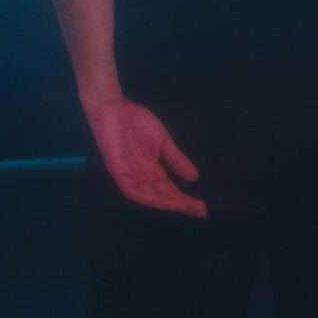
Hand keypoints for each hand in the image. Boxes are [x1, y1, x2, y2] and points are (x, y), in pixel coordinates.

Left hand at [82, 93, 207, 218]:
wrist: (114, 106)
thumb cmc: (135, 121)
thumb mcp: (163, 142)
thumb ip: (176, 159)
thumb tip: (194, 178)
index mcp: (150, 170)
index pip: (169, 189)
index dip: (184, 199)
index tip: (202, 208)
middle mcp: (140, 176)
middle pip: (161, 195)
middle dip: (180, 204)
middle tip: (200, 210)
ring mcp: (128, 175)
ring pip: (148, 196)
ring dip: (166, 202)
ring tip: (184, 205)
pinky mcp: (117, 170)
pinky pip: (131, 189)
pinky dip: (146, 196)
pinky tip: (160, 200)